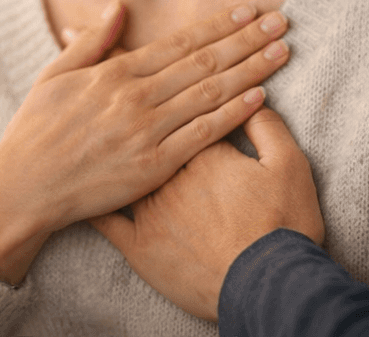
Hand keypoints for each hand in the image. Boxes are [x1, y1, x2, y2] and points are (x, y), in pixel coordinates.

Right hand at [0, 0, 288, 283]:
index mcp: (116, 72)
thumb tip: (119, 5)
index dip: (219, 24)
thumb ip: (93, 40)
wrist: (24, 188)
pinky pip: (203, 135)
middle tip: (282, 22)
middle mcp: (137, 96)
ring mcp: (148, 131)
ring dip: (251, 70)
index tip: (249, 10)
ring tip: (282, 52)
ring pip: (211, 93)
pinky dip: (233, 114)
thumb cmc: (37, 130)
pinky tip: (260, 97)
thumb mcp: (56, 74)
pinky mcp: (154, 166)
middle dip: (247, 39)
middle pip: (205, 61)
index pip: (181, 42)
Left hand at [90, 106, 324, 321]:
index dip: (180, 90)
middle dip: (140, 109)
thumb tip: (252, 94)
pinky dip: (93, 201)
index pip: (183, 106)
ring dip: (110, 144)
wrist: (269, 287)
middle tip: (127, 91)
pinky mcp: (139, 246)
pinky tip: (80, 186)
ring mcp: (150, 210)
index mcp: (203, 149)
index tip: (173, 80)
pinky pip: (106, 220)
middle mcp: (168, 173)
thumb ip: (266, 126)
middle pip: (148, 132)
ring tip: (98, 126)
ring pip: (121, 166)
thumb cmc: (282, 225)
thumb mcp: (288, 165)